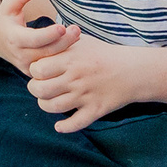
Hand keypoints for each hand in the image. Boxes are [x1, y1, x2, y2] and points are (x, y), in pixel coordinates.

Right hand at [0, 0, 79, 73]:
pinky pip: (51, 67)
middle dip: (64, 41)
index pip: (34, 39)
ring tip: (77, 36)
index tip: (62, 27)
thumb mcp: (7, 5)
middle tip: (77, 29)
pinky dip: (62, 57)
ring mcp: (28, 66)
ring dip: (66, 49)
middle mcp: (21, 55)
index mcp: (14, 38)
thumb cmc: (6, 19)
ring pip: (51, 61)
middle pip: (47, 51)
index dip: (48, 34)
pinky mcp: (34, 72)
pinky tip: (72, 46)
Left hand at [26, 35, 143, 132]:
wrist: (133, 70)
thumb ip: (61, 42)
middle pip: (41, 89)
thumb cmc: (104, 54)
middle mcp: (75, 78)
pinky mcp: (96, 109)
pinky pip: (76, 123)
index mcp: (70, 59)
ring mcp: (85, 95)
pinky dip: (65, 127)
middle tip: (39, 88)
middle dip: (35, 89)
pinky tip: (59, 126)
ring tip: (47, 102)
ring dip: (45, 106)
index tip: (39, 71)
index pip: (37, 69)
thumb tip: (42, 39)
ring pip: (54, 107)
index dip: (34, 71)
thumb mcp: (81, 42)